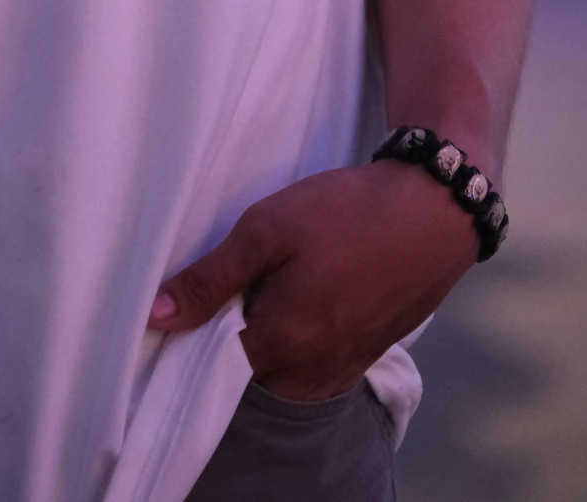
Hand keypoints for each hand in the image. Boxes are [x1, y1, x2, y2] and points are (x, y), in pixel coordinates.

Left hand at [146, 161, 480, 399]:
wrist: (433, 211)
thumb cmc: (346, 215)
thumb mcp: (268, 230)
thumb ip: (211, 280)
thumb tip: (153, 317)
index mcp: (282, 346)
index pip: (209, 365)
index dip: (190, 330)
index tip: (183, 296)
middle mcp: (310, 376)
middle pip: (244, 369)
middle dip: (228, 333)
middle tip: (231, 278)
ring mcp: (340, 372)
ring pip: (278, 368)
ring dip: (264, 335)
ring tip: (269, 279)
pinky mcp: (361, 359)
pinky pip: (309, 365)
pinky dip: (295, 337)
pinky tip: (300, 290)